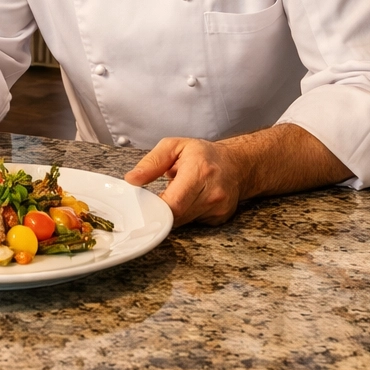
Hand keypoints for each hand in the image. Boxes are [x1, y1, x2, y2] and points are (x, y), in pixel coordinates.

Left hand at [124, 137, 245, 225]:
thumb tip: (133, 179)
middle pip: (177, 216)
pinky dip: (186, 215)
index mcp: (200, 170)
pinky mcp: (220, 218)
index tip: (145, 204)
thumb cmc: (204, 154)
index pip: (174, 202)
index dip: (155, 207)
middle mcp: (213, 192)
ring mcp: (219, 208)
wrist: (237, 163)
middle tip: (156, 199)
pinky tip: (189, 201)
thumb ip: (152, 162)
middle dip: (161, 210)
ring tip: (176, 194)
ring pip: (184, 222)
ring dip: (173, 213)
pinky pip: (194, 223)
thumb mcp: (174, 146)